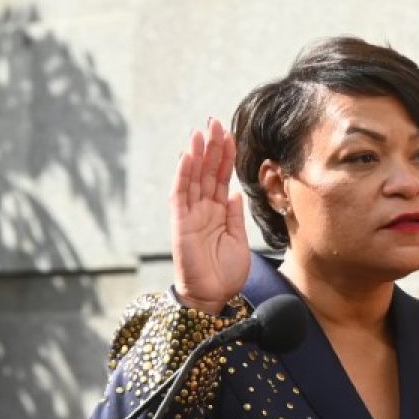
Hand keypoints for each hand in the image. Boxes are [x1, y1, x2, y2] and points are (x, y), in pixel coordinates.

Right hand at [170, 117, 250, 314]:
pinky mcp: (180, 223)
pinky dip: (184, 175)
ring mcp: (190, 215)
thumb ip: (235, 215)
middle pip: (206, 172)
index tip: (229, 133)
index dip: (224, 156)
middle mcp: (202, 209)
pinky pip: (181, 195)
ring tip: (201, 131)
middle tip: (214, 121)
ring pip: (193, 178)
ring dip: (197, 154)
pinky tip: (188, 156)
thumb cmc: (225, 273)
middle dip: (211, 147)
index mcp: (218, 212)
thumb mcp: (238, 239)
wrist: (213, 297)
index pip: (221, 177)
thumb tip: (236, 191)